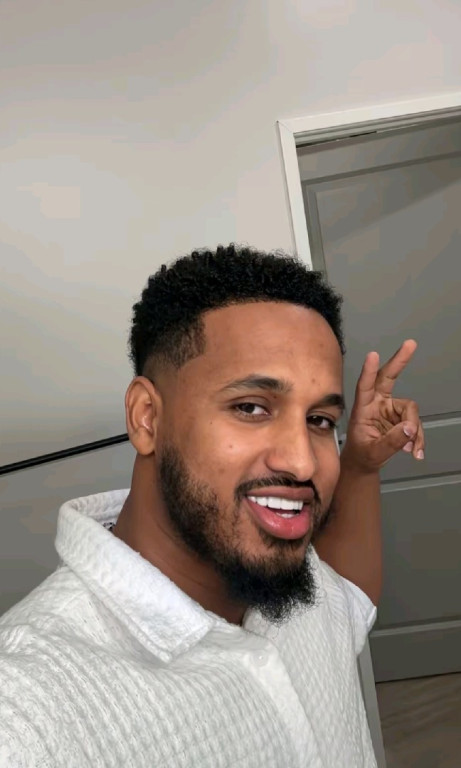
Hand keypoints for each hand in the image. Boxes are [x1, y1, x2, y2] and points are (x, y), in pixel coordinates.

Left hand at [341, 339, 423, 472]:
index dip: (369, 371)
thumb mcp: (374, 452)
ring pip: (410, 411)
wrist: (364, 463)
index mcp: (362, 409)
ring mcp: (389, 409)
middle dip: (400, 361)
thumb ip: (391, 441)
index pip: (364, 387)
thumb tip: (409, 428)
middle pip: (388, 378)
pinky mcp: (400, 417)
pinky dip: (417, 437)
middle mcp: (376, 403)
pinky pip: (414, 423)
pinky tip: (415, 451)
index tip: (372, 355)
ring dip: (414, 431)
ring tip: (411, 450)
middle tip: (410, 344)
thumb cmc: (362, 454)